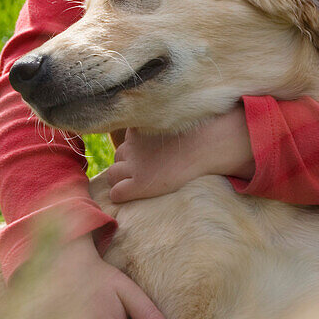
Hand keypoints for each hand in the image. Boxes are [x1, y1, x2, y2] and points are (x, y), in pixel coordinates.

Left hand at [107, 106, 254, 203]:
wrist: (206, 147)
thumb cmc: (198, 134)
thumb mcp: (172, 123)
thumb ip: (157, 126)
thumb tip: (154, 131)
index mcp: (137, 129)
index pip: (123, 142)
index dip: (132, 152)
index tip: (144, 158)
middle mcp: (132, 145)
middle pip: (117, 158)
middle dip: (126, 165)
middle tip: (145, 173)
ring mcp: (134, 164)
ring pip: (112, 175)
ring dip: (122, 179)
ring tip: (141, 184)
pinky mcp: (139, 183)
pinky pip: (117, 193)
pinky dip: (121, 194)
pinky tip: (135, 194)